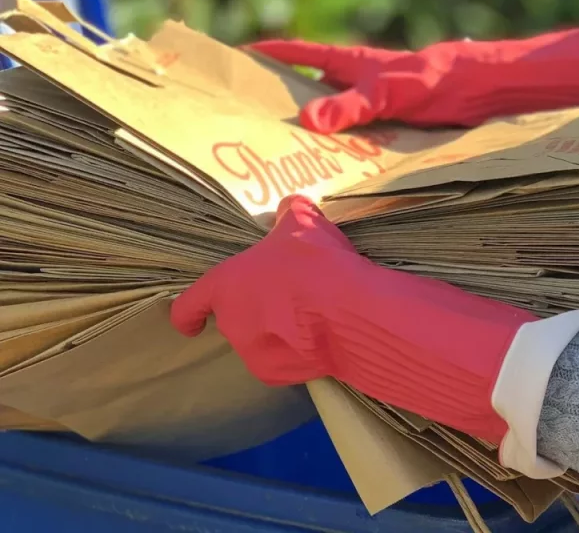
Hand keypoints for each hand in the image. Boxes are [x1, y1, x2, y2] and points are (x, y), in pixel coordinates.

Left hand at [170, 195, 537, 444]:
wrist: (388, 323)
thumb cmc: (337, 266)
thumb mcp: (313, 230)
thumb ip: (298, 222)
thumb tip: (294, 209)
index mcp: (236, 287)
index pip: (197, 302)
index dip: (193, 310)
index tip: (187, 316)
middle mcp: (249, 326)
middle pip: (242, 320)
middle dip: (263, 309)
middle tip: (296, 291)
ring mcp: (279, 354)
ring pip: (275, 340)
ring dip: (294, 326)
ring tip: (327, 305)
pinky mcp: (315, 371)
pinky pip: (307, 356)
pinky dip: (319, 344)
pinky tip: (344, 327)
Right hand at [248, 27, 578, 133]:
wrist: (483, 90)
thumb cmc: (438, 80)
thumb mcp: (390, 92)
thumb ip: (351, 107)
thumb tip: (305, 121)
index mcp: (352, 65)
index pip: (300, 55)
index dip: (270, 56)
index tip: (238, 60)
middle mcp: (360, 83)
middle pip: (312, 89)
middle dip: (283, 102)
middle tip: (251, 124)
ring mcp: (377, 105)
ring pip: (336, 118)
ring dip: (314, 134)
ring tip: (284, 157)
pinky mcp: (395, 126)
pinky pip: (359, 138)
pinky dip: (343, 151)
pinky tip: (335, 172)